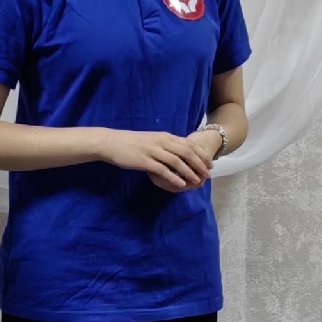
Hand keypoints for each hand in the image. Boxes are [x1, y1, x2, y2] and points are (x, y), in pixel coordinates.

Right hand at [99, 128, 213, 192]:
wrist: (111, 142)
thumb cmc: (131, 143)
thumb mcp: (152, 139)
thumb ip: (165, 144)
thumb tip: (179, 151)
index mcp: (165, 136)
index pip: (188, 144)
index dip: (201, 155)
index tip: (209, 164)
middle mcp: (161, 142)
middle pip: (186, 152)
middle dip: (199, 164)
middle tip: (208, 174)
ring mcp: (153, 151)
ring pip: (177, 161)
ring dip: (189, 172)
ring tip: (197, 181)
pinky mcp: (144, 161)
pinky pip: (162, 170)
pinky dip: (173, 177)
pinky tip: (180, 184)